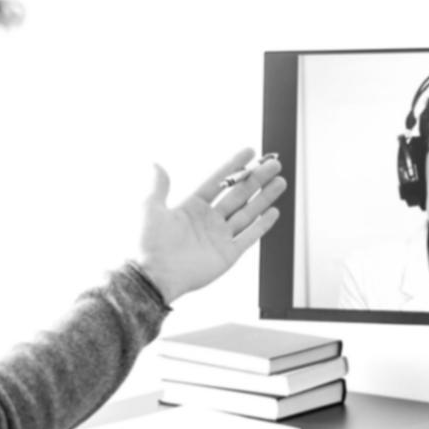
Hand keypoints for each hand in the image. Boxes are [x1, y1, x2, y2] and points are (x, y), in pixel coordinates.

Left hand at [135, 148, 286, 304]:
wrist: (154, 276)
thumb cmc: (148, 243)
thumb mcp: (150, 208)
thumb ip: (159, 186)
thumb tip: (155, 164)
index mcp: (192, 207)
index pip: (218, 181)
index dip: (234, 166)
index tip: (249, 152)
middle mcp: (208, 220)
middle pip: (238, 194)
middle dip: (256, 179)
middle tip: (273, 164)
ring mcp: (219, 237)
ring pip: (247, 212)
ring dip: (264, 197)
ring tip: (280, 182)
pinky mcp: (228, 254)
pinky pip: (249, 237)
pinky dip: (262, 225)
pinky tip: (273, 212)